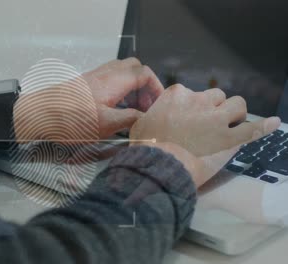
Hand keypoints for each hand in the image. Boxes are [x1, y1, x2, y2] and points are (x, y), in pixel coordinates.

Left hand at [14, 58, 163, 142]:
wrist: (36, 116)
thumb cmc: (70, 121)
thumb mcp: (104, 124)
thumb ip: (129, 119)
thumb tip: (146, 119)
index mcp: (113, 81)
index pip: (144, 73)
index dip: (156, 87)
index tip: (159, 105)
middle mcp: (103, 74)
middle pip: (133, 68)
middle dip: (145, 84)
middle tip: (146, 105)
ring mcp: (92, 78)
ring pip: (120, 73)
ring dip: (131, 88)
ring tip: (133, 110)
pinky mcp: (83, 86)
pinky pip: (108, 81)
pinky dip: (118, 91)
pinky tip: (114, 110)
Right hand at [130, 84, 280, 185]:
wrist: (159, 167)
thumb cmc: (145, 148)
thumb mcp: (139, 125)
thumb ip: (149, 116)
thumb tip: (148, 117)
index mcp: (178, 95)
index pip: (192, 93)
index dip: (193, 108)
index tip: (188, 120)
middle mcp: (200, 101)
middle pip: (217, 96)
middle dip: (215, 108)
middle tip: (208, 125)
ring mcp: (217, 119)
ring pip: (237, 105)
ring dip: (234, 114)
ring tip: (231, 126)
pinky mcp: (230, 139)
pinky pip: (253, 129)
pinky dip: (264, 126)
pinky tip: (273, 123)